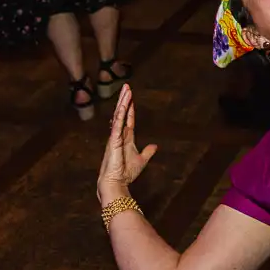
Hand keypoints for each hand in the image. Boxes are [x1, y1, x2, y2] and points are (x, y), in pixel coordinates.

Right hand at [97, 85, 157, 206]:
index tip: (131, 97)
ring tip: (126, 90)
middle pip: (122, 113)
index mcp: (125, 139)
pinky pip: (117, 124)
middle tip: (126, 87)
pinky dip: (120, 113)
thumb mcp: (141, 160)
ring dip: (123, 102)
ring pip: (119, 115)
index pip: (128, 120)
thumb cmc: (126, 173)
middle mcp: (119, 135)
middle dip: (125, 100)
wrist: (116, 183)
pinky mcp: (113, 140)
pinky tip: (123, 104)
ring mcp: (115, 137)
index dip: (130, 108)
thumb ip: (148, 152)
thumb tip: (155, 146)